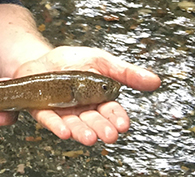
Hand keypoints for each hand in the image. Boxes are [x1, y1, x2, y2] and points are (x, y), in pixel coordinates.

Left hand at [13, 46, 160, 145]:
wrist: (39, 57)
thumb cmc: (71, 61)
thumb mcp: (101, 61)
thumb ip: (125, 72)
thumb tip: (155, 81)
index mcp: (98, 100)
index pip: (111, 112)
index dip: (117, 118)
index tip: (123, 123)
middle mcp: (82, 110)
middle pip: (94, 122)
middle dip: (102, 128)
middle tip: (109, 134)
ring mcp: (63, 113)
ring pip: (74, 125)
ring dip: (82, 132)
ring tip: (90, 137)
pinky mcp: (43, 110)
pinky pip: (50, 120)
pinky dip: (57, 126)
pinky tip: (64, 131)